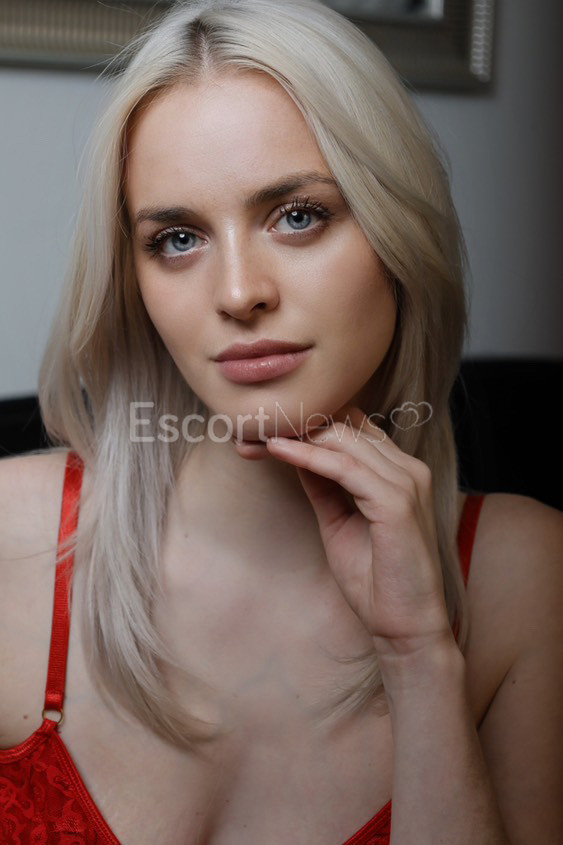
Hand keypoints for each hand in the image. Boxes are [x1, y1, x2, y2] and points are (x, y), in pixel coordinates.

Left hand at [266, 405, 455, 664]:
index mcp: (399, 470)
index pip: (352, 425)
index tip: (262, 429)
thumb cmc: (377, 581)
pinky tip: (278, 451)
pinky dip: (308, 456)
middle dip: (295, 424)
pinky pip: (345, 467)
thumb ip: (322, 484)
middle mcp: (408, 468)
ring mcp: (407, 482)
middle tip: (249, 430)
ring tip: (257, 436)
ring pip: (343, 439)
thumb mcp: (338, 521)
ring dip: (296, 435)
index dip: (308, 421)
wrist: (405, 628)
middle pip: (345, 425)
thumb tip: (295, 451)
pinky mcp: (397, 501)